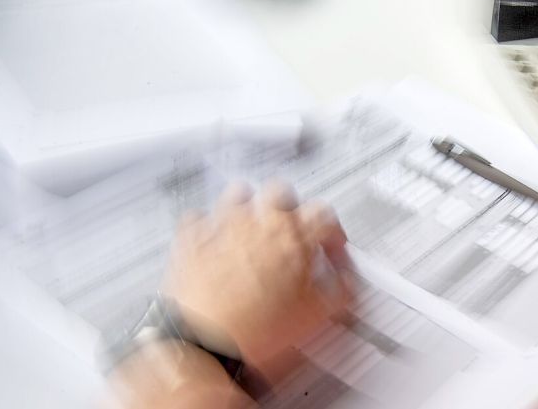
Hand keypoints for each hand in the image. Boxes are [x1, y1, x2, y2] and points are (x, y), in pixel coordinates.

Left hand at [163, 181, 352, 373]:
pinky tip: (214, 237)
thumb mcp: (317, 316)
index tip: (330, 248)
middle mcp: (259, 223)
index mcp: (294, 236)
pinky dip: (208, 224)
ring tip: (254, 224)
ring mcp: (222, 226)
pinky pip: (198, 217)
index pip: (325, 214)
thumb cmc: (257, 332)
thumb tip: (346, 280)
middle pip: (282, 192)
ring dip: (250, 205)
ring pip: (239, 192)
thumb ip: (341, 289)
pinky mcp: (191, 239)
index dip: (332, 232)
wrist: (206, 345)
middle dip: (292, 208)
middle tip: (294, 231)